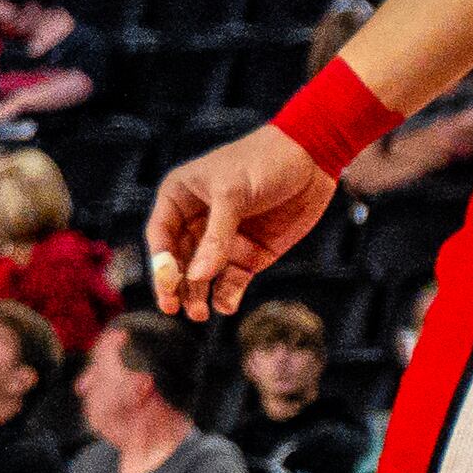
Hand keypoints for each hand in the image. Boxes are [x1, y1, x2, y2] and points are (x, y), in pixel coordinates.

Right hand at [144, 123, 337, 316]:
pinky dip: (228, 294)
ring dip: (199, 294)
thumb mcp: (234, 194)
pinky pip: (233, 280)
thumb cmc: (262, 162)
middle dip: (177, 285)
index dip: (160, 261)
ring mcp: (225, 238)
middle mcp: (198, 220)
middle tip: (175, 309)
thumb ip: (216, 237)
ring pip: (204, 274)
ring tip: (200, 315)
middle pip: (179, 260)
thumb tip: (198, 276)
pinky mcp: (251, 253)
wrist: (311, 158)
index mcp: (180, 197)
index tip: (166, 284)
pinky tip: (226, 305)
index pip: (161, 235)